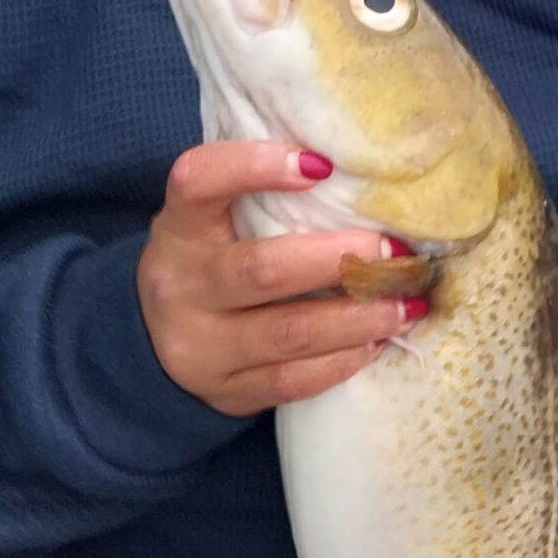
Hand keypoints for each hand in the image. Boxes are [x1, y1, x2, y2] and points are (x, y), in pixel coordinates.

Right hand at [136, 140, 422, 416]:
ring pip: (289, 333)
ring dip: (359, 317)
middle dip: (342, 260)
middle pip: (264, 269)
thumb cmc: (211, 263)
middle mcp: (179, 286)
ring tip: (408, 302)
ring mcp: (197, 347)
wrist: (150, 348)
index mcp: (178, 228)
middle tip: (398, 253)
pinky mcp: (224, 393)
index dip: (254, 167)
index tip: (320, 164)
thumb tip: (366, 177)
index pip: (198, 182)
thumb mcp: (215, 223)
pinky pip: (292, 380)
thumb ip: (267, 199)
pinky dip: (342, 361)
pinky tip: (378, 342)